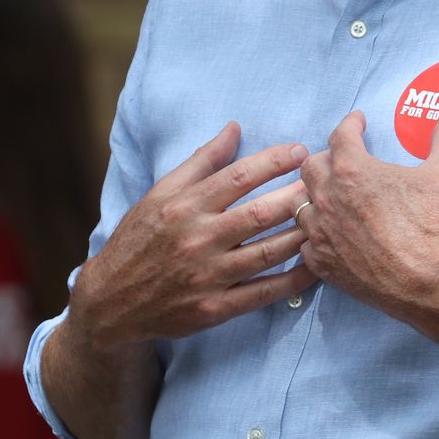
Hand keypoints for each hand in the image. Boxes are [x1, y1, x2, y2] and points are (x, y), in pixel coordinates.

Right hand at [70, 123, 316, 350]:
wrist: (110, 302)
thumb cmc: (139, 240)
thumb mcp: (159, 195)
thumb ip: (200, 162)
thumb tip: (234, 129)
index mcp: (183, 207)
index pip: (238, 176)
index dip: (274, 161)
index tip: (301, 151)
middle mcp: (197, 240)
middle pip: (260, 214)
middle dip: (298, 196)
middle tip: (325, 183)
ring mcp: (207, 277)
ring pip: (268, 253)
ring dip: (303, 235)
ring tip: (328, 219)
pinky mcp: (214, 310)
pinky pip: (264, 294)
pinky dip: (294, 281)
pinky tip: (316, 267)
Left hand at [296, 109, 438, 319]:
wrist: (428, 282)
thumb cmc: (433, 225)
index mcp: (352, 171)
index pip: (341, 135)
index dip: (351, 125)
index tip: (358, 123)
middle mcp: (328, 198)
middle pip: (311, 167)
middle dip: (327, 160)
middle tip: (344, 163)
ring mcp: (321, 232)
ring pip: (302, 204)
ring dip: (315, 198)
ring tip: (331, 199)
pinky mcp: (322, 262)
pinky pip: (306, 242)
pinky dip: (316, 236)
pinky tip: (330, 235)